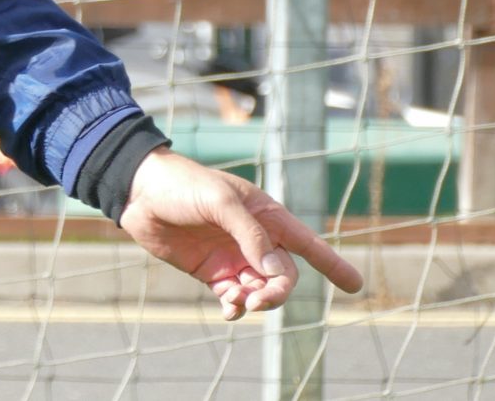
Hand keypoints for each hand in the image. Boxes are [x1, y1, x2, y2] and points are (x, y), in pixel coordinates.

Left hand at [120, 149, 363, 319]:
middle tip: (259, 299)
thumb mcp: (220, 203)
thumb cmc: (184, 186)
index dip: (332, 264)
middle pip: (284, 276)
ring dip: (255, 300)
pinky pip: (234, 298)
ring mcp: (234, 258)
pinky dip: (236, 307)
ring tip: (235, 298)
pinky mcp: (211, 272)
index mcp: (266, 216)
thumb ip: (251, 235)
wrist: (139, 192)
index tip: (356, 285)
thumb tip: (278, 271)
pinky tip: (230, 308)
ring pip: (261, 290)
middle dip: (278, 292)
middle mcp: (255, 240)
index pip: (307, 243)